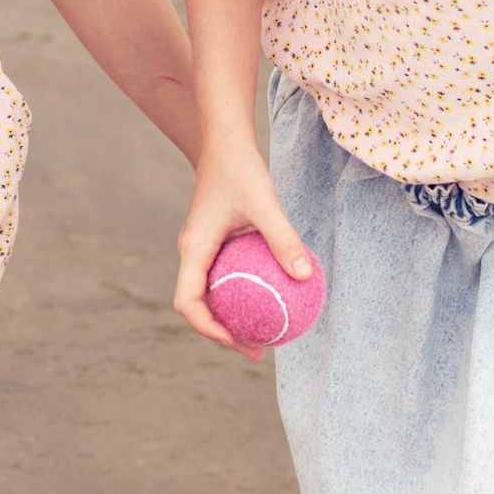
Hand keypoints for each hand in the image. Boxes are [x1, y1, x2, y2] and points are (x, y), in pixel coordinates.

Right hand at [174, 139, 313, 357]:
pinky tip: (271, 297)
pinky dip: (240, 294)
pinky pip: (223, 277)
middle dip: (222, 333)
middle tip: (257, 350)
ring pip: (209, 294)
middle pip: (197, 306)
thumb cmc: (241, 169)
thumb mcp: (265, 204)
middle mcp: (192, 253)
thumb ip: (283, 239)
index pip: (188, 301)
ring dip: (230, 316)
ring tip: (264, 333)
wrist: (225, 143)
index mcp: (194, 249)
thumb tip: (305, 275)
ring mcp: (202, 249)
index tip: (238, 341)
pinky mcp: (215, 243)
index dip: (208, 328)